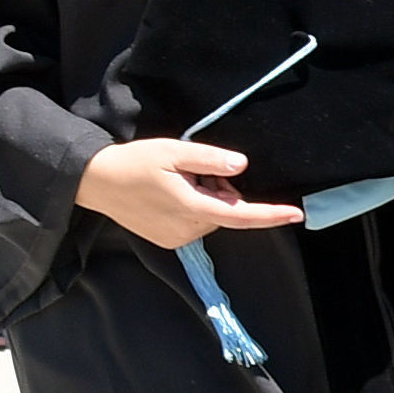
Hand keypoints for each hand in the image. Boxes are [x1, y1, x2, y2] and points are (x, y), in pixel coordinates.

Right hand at [74, 136, 304, 244]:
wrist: (97, 182)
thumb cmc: (135, 162)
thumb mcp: (174, 151)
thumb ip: (209, 159)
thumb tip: (240, 166)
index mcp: (192, 207)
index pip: (242, 215)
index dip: (271, 214)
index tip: (296, 214)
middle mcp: (188, 229)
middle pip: (226, 210)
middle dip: (222, 189)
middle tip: (196, 169)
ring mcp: (177, 238)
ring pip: (211, 216)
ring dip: (207, 198)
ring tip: (177, 179)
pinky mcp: (168, 240)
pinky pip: (195, 222)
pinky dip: (194, 207)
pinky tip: (170, 193)